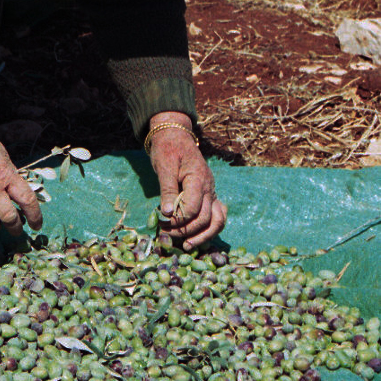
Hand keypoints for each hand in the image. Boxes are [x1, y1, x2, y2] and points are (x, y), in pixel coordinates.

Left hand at [147, 113, 226, 249]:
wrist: (175, 136)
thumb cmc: (167, 149)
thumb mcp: (164, 166)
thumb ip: (167, 189)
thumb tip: (166, 213)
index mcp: (198, 179)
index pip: (193, 208)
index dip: (178, 220)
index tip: (163, 223)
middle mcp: (209, 187)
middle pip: (205, 218)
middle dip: (186, 230)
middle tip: (167, 234)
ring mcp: (212, 192)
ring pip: (217, 220)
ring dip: (203, 235)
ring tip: (187, 245)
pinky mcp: (209, 195)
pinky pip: (218, 215)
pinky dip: (210, 228)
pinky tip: (198, 236)